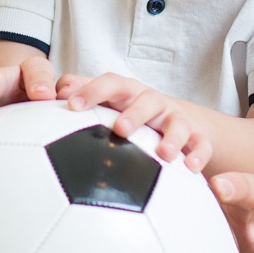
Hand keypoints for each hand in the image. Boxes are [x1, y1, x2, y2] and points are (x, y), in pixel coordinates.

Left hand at [54, 71, 211, 170]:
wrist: (178, 119)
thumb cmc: (132, 111)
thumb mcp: (109, 101)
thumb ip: (83, 93)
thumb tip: (52, 90)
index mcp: (128, 92)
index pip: (110, 84)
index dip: (91, 91)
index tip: (71, 105)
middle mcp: (153, 102)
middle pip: (146, 100)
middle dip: (135, 113)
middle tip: (120, 129)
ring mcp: (176, 119)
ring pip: (177, 123)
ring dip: (172, 137)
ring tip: (164, 154)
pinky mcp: (196, 137)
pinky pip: (201, 144)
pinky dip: (198, 155)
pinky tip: (191, 169)